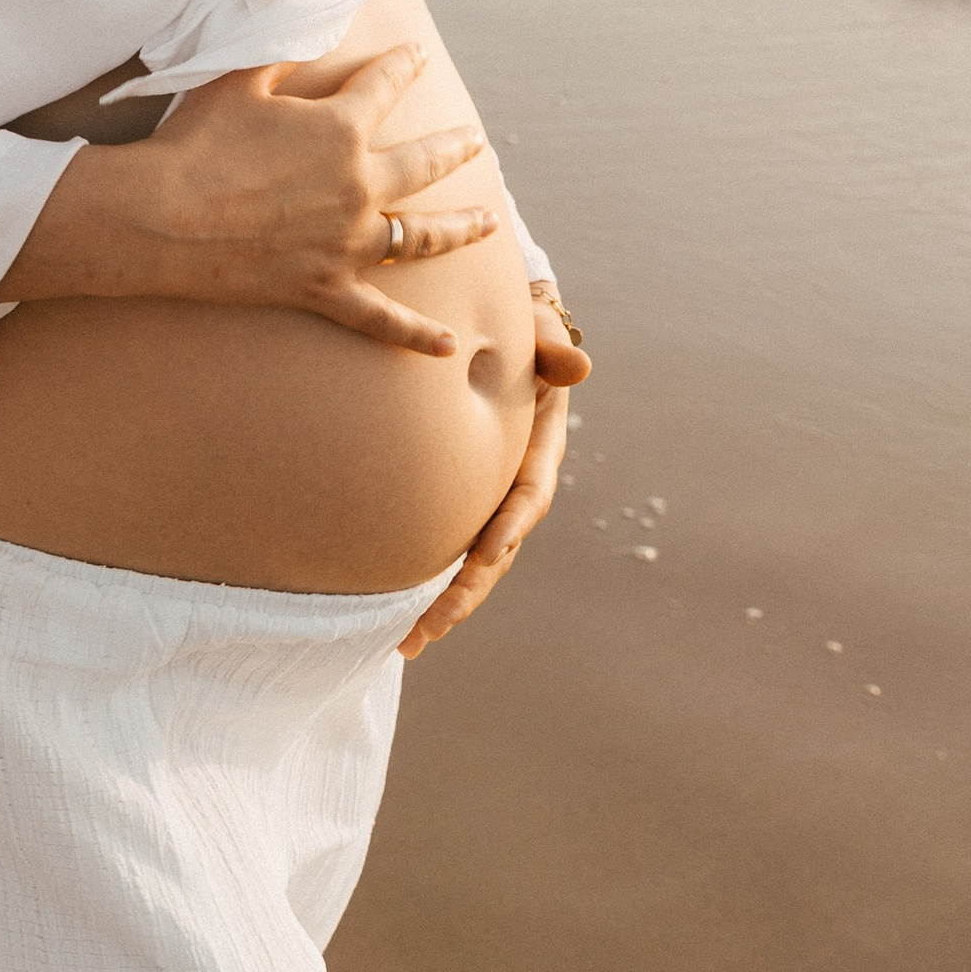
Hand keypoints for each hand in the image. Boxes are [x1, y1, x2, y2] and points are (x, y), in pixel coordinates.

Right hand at [13, 43, 500, 355]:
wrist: (161, 217)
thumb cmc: (194, 142)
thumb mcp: (237, 80)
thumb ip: (279, 52)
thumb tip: (304, 19)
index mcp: (340, 129)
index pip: (384, 86)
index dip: (402, 65)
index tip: (417, 55)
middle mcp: (359, 186)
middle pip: (423, 163)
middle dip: (454, 146)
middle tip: (476, 139)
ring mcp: (347, 244)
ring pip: (420, 237)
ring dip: (459, 227)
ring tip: (488, 219)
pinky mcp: (325, 289)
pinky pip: (381, 319)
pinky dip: (416, 336)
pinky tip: (449, 347)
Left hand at [399, 288, 592, 656]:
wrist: (507, 332)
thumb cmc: (526, 327)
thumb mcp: (541, 327)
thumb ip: (553, 344)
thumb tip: (576, 366)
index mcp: (540, 449)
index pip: (529, 495)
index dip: (511, 524)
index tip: (488, 551)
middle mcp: (516, 485)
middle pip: (497, 551)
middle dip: (468, 590)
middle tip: (432, 625)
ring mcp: (489, 499)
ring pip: (472, 564)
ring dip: (445, 604)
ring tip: (408, 644)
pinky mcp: (462, 501)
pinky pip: (445, 546)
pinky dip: (425, 582)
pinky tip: (394, 617)